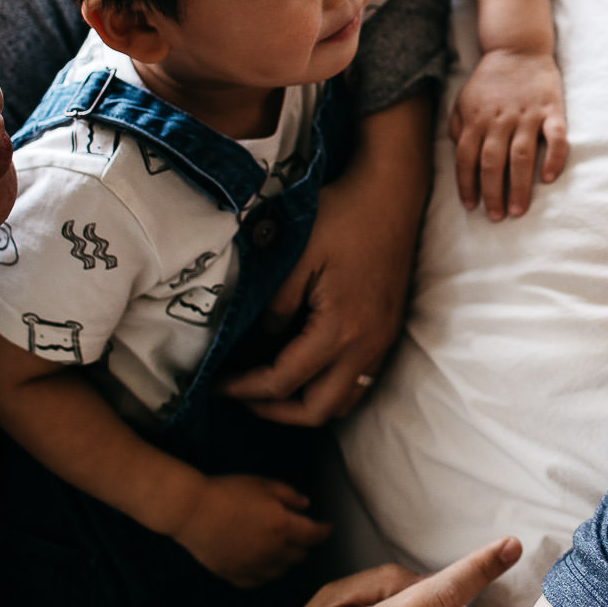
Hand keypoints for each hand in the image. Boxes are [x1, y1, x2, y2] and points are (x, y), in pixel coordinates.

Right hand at [170, 474, 330, 587]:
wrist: (191, 510)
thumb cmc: (226, 492)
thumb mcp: (263, 484)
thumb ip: (289, 495)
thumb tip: (306, 505)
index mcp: (281, 526)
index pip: (314, 536)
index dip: (324, 531)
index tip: (326, 527)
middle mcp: (271, 551)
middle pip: (300, 555)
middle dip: (304, 543)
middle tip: (300, 532)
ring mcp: (253, 566)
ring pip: (282, 570)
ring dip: (287, 559)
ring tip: (280, 544)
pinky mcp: (235, 575)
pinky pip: (259, 580)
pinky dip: (266, 572)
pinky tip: (262, 560)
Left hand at [220, 94, 429, 424]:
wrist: (393, 195)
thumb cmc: (343, 217)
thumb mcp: (297, 256)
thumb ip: (277, 307)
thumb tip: (263, 343)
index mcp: (341, 329)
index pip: (283, 381)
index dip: (243, 389)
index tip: (215, 384)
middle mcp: (366, 346)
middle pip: (316, 410)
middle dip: (272, 410)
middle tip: (239, 392)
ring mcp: (382, 343)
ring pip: (342, 402)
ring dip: (303, 403)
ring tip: (269, 384)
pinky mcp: (388, 333)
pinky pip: (357, 382)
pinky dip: (327, 387)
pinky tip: (304, 365)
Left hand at [449, 47, 568, 219]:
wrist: (518, 47)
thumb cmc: (490, 80)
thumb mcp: (464, 99)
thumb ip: (458, 126)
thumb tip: (457, 151)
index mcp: (476, 118)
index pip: (466, 158)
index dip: (467, 184)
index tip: (471, 206)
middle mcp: (500, 119)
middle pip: (492, 162)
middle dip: (492, 193)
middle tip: (496, 217)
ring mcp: (527, 115)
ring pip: (521, 156)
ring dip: (518, 185)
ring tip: (517, 210)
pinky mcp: (552, 110)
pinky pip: (556, 137)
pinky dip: (554, 158)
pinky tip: (549, 177)